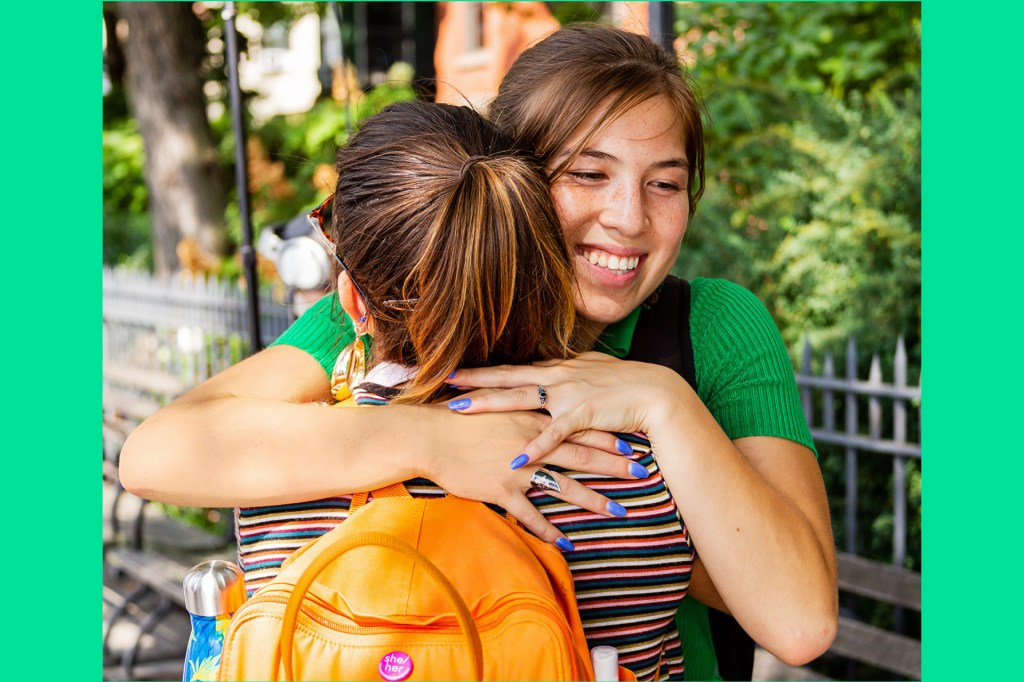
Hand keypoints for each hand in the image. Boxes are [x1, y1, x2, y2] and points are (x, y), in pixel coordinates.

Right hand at [420, 404, 643, 549]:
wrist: (429, 434)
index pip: (578, 427)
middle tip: (642, 474)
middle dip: (615, 466)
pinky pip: (530, 515)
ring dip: (595, 501)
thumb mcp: (496, 405)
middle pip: (582, 456)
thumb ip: (522, 409)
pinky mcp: (501, 490)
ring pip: (565, 486)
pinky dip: (550, 531)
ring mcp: (518, 468)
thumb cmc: (460, 418)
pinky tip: (567, 544)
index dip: (606, 436)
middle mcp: (532, 443)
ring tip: (620, 513)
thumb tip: (540, 412)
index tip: (632, 443)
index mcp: (533, 419)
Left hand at [446, 352, 688, 465]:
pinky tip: (516, 458)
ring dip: (488, 404)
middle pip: (506, 379)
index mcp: (558, 371)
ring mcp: (569, 394)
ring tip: (459, 409)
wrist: (657, 392)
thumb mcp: (591, 374)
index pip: (512, 371)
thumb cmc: (625, 386)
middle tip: (444, 380)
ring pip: (519, 399)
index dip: (483, 372)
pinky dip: (535, 447)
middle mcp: (557, 378)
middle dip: (473, 381)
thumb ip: (567, 376)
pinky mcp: (584, 414)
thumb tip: (548, 373)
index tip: (456, 371)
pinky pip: (554, 433)